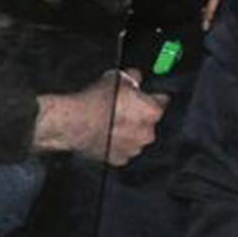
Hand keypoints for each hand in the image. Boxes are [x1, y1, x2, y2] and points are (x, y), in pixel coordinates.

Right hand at [34, 69, 167, 165]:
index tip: (147, 95)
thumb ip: (133, 78)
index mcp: (152, 112)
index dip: (153, 96)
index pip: (162, 101)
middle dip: (138, 116)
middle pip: (148, 122)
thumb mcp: (117, 78)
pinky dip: (115, 144)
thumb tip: (136, 77)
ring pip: (135, 138)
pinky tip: (104, 134)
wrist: (75, 123)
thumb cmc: (97, 101)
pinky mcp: (118, 159)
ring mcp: (133, 149)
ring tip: (110, 122)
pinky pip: (121, 150)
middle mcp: (147, 133)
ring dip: (127, 131)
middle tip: (123, 108)